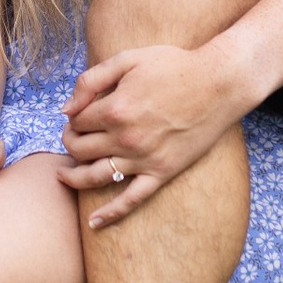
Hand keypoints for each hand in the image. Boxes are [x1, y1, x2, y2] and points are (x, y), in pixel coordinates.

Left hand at [60, 43, 248, 224]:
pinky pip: (131, 200)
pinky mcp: (161, 173)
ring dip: (73, 177)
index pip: (76, 120)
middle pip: (79, 149)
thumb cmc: (174, 66)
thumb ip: (91, 80)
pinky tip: (94, 223)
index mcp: (114, 109)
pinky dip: (110, 214)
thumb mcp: (128, 59)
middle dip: (70, 142)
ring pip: (94, 177)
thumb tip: (66, 109)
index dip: (73, 116)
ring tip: (63, 175)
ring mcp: (142, 159)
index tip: (81, 112)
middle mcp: (124, 138)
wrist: (219, 84)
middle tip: (74, 136)